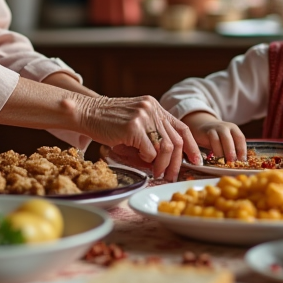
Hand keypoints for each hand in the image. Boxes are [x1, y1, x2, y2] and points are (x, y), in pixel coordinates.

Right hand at [75, 95, 200, 180]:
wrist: (86, 113)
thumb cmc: (107, 122)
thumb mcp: (134, 123)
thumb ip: (151, 136)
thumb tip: (167, 162)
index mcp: (155, 107)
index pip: (182, 127)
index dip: (191, 146)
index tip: (196, 161)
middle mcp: (152, 109)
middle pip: (176, 140)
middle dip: (177, 162)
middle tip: (171, 175)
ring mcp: (143, 116)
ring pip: (166, 147)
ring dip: (163, 164)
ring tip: (157, 173)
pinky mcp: (133, 126)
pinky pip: (149, 151)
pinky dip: (147, 160)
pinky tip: (139, 159)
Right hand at [187, 116, 246, 163]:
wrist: (203, 126)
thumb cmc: (218, 138)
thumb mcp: (227, 141)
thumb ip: (233, 149)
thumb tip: (239, 163)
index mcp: (234, 129)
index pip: (240, 139)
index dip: (242, 150)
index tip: (242, 161)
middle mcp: (226, 127)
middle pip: (230, 139)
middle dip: (231, 151)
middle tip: (232, 161)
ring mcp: (216, 129)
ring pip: (219, 139)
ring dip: (221, 151)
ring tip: (222, 161)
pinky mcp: (207, 132)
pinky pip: (211, 141)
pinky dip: (213, 150)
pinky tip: (213, 158)